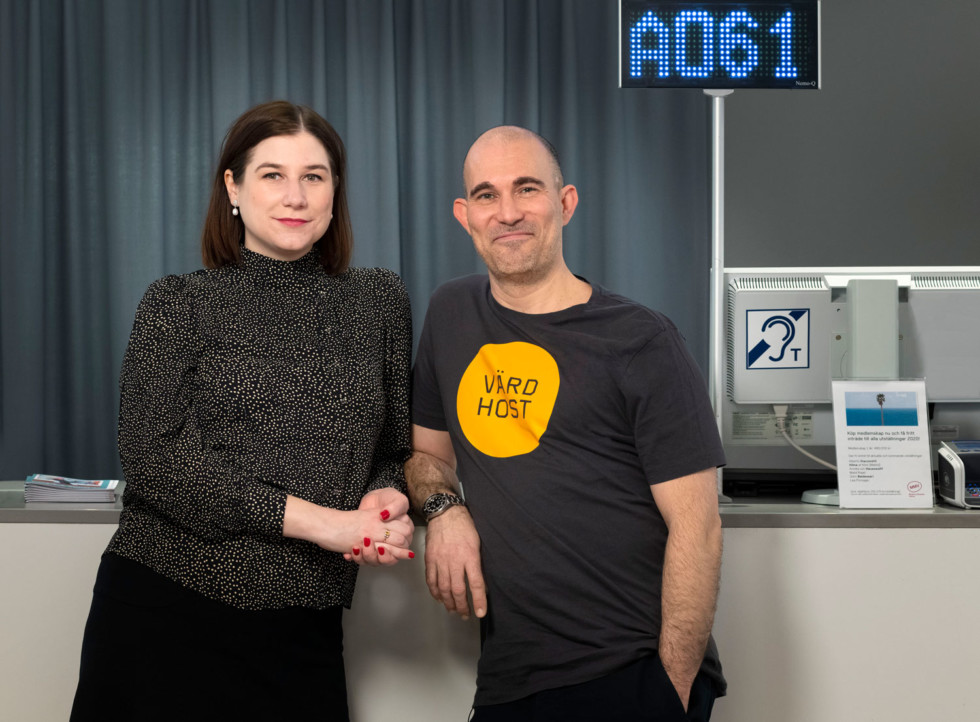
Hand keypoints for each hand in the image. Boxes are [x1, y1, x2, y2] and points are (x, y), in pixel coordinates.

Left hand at [344, 488, 414, 565]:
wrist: (373, 498)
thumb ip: (395, 508)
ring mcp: (379, 546)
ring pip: (374, 561)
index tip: (381, 547)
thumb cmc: (389, 498)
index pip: (400, 551)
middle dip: (376, 556)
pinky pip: (363, 558)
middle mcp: (393, 544)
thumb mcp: (398, 500)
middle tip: (366, 546)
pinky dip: (355, 557)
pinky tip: (349, 553)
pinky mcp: (368, 546)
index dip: (391, 552)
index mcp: (404, 536)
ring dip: (365, 557)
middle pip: (387, 560)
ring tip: (357, 548)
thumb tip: (386, 516)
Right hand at [424, 505, 485, 619]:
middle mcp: (455, 560)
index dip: (479, 601)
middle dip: (462, 606)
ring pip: (443, 588)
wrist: (444, 513)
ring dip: (448, 602)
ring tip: (453, 610)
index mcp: (470, 556)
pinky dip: (435, 592)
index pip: (476, 584)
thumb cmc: (464, 526)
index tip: (480, 613)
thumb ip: (477, 563)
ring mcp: (440, 560)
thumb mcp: (477, 543)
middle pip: (458, 590)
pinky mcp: (430, 559)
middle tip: (465, 615)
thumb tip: (480, 583)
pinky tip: (439, 598)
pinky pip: (431, 580)